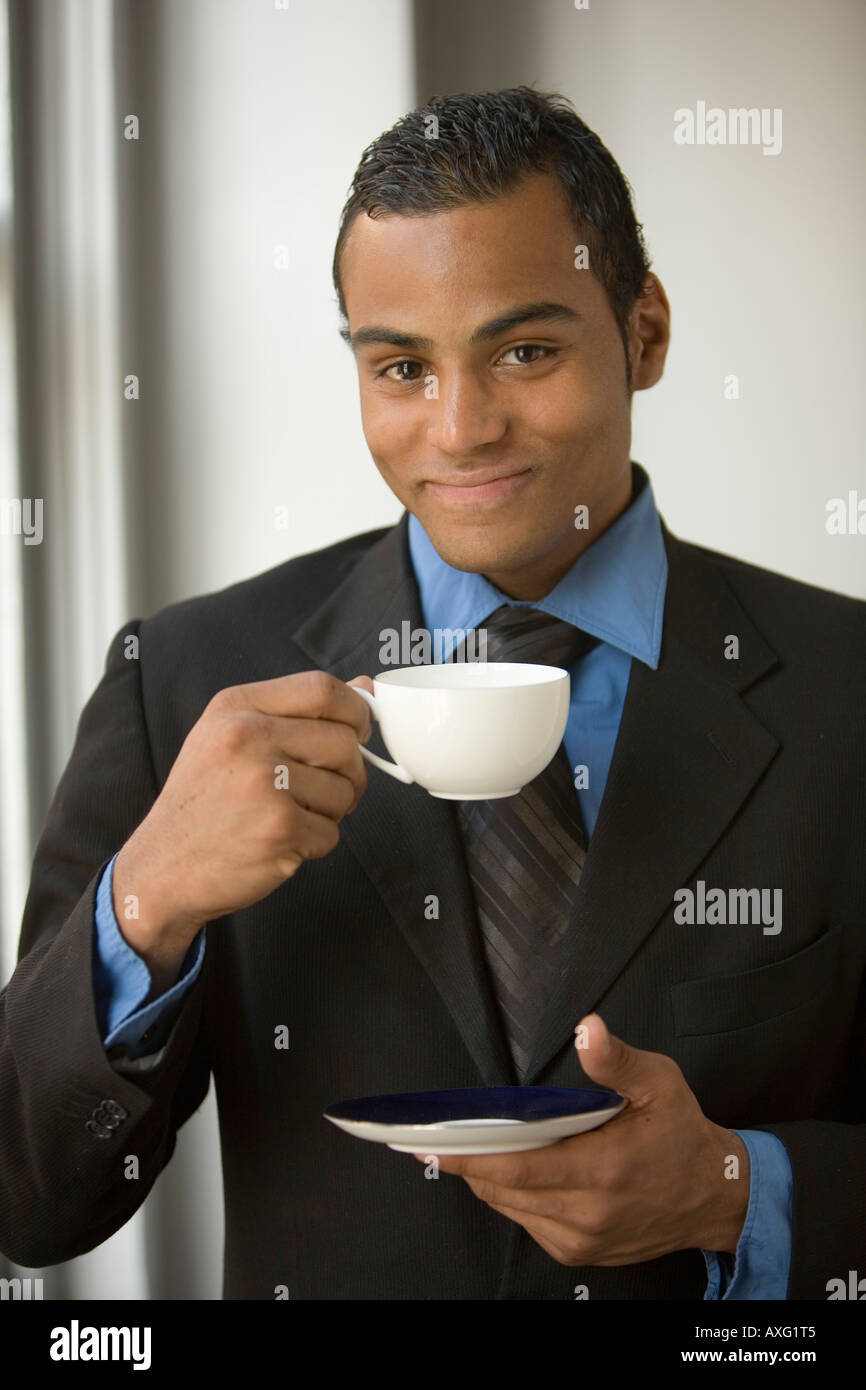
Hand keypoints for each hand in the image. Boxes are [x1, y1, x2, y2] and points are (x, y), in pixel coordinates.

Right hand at [112, 670, 373, 988]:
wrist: (162, 867)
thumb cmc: (205, 801)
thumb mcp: (232, 737)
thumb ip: (297, 711)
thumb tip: (366, 687)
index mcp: (235, 707)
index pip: (322, 687)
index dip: (354, 710)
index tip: (356, 732)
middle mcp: (247, 737)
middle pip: (344, 742)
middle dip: (348, 771)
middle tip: (321, 790)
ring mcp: (264, 784)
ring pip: (345, 789)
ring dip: (330, 812)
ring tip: (288, 816)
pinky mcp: (278, 829)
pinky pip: (332, 832)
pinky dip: (315, 843)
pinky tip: (279, 841)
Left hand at [416, 1013, 749, 1264]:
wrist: (714, 1196)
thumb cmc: (682, 1135)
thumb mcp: (659, 1083)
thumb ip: (616, 1059)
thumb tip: (588, 1030)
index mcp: (603, 1167)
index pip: (518, 1167)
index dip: (470, 1157)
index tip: (434, 1145)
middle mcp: (589, 1210)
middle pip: (504, 1190)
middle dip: (469, 1164)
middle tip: (438, 1141)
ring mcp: (584, 1238)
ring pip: (512, 1209)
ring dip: (489, 1182)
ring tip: (474, 1152)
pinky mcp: (581, 1253)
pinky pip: (529, 1225)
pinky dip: (513, 1200)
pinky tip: (513, 1175)